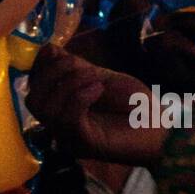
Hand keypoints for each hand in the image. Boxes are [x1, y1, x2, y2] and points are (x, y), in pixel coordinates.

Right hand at [25, 44, 165, 166]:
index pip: (32, 89)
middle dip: (53, 74)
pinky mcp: (85, 143)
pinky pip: (67, 118)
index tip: (61, 53)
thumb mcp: (100, 77)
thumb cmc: (134, 104)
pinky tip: (98, 89)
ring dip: (69, 84)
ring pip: (46, 109)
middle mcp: (60, 126)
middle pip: (33, 100)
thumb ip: (73, 67)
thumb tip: (47, 50)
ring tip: (96, 79)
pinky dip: (79, 96)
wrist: (161, 126)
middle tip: (84, 67)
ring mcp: (70, 137)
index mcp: (61, 109)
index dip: (41, 66)